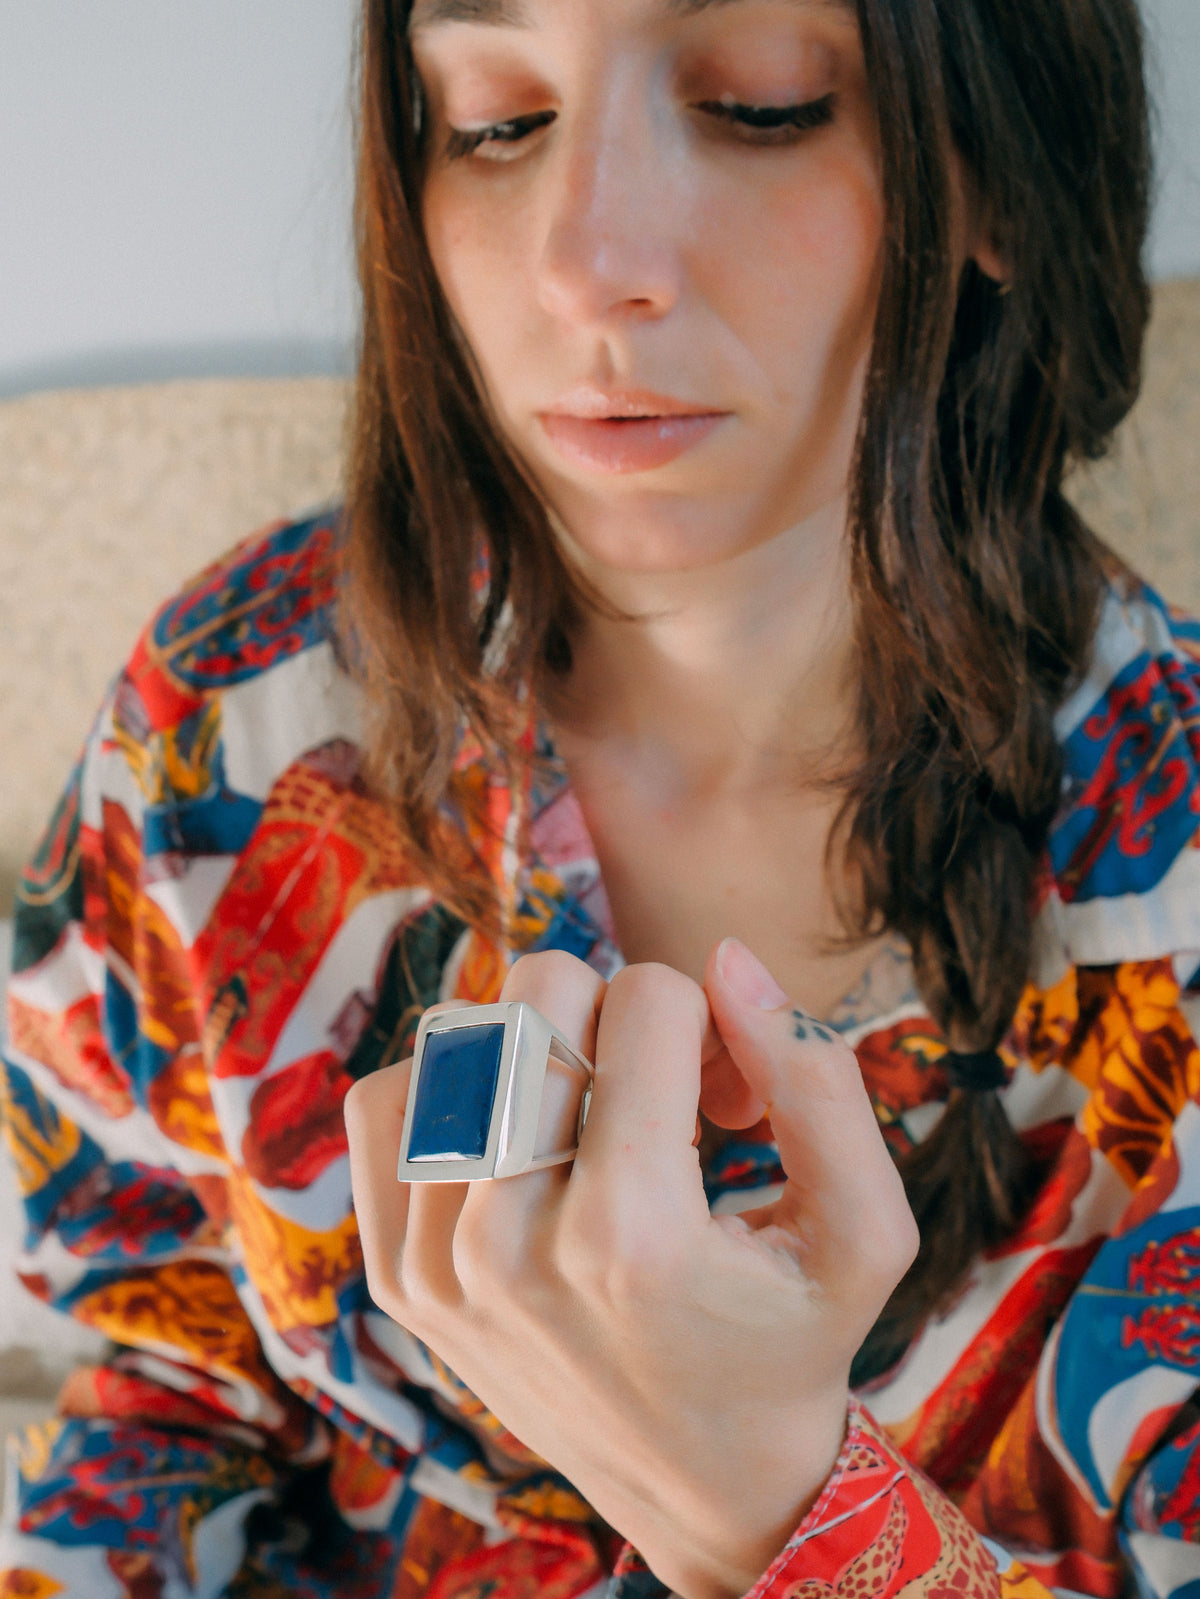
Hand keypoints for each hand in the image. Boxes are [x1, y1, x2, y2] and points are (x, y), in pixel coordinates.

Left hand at [344, 939, 916, 1598]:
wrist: (705, 1487)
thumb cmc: (790, 1345)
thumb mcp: (863, 1232)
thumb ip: (818, 1083)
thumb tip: (728, 958)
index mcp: (633, 1234)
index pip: (649, 998)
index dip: (711, 1023)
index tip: (730, 1097)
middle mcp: (513, 1244)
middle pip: (540, 991)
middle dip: (620, 1015)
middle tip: (661, 1096)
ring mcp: (438, 1262)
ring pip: (460, 1032)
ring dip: (540, 1051)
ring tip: (592, 1127)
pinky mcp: (397, 1274)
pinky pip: (387, 1101)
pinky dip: (452, 1089)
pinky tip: (518, 1143)